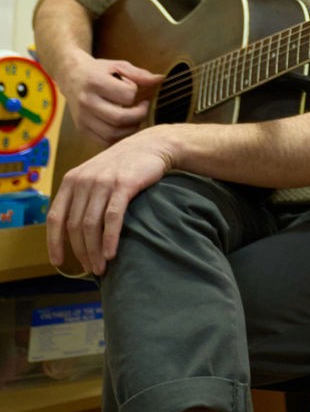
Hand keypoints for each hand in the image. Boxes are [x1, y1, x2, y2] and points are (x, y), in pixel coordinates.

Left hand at [46, 126, 176, 274]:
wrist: (154, 144)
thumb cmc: (126, 164)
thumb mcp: (96, 174)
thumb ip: (82, 195)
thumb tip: (73, 229)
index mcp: (72, 180)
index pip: (55, 217)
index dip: (54, 243)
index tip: (58, 262)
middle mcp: (83, 181)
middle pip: (74, 225)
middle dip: (80, 252)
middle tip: (90, 267)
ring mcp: (103, 182)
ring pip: (91, 225)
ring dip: (94, 251)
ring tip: (100, 267)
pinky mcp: (124, 185)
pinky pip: (112, 218)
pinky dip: (110, 239)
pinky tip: (111, 254)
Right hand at [52, 56, 161, 145]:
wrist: (71, 76)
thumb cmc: (98, 71)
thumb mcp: (118, 66)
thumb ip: (140, 74)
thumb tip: (161, 79)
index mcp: (95, 82)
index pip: (126, 95)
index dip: (136, 93)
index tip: (136, 90)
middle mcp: (87, 101)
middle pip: (119, 118)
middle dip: (139, 115)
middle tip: (143, 108)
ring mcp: (83, 117)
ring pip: (112, 134)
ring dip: (131, 129)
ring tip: (135, 118)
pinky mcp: (82, 129)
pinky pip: (104, 142)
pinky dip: (119, 138)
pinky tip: (125, 127)